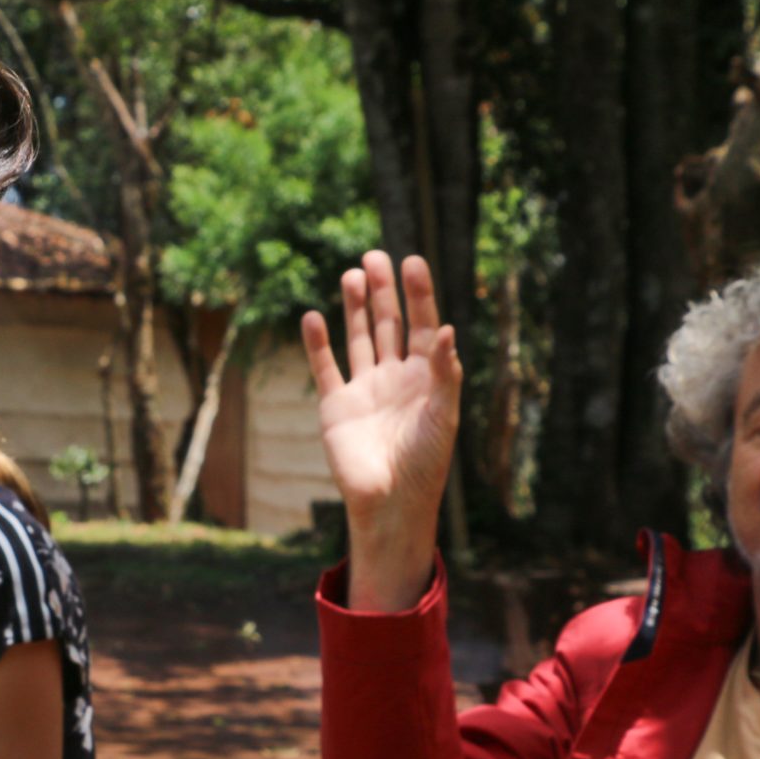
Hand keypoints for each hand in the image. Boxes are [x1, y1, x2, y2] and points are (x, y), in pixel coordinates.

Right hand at [303, 251, 460, 611]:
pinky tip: (314, 317)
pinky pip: (325, 367)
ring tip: (351, 275)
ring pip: (359, 338)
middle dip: (383, 291)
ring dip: (355, 308)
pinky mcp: (335, 405)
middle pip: (389, 323)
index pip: (422, 323)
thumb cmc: (425, 463)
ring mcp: (364, 389)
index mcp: (427, 376)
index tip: (411, 261)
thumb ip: (445, 372)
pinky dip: (318, 343)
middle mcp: (395, 376)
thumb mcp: (444, 415)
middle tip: (374, 256)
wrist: (389, 502)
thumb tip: (445, 329)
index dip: (418, 293)